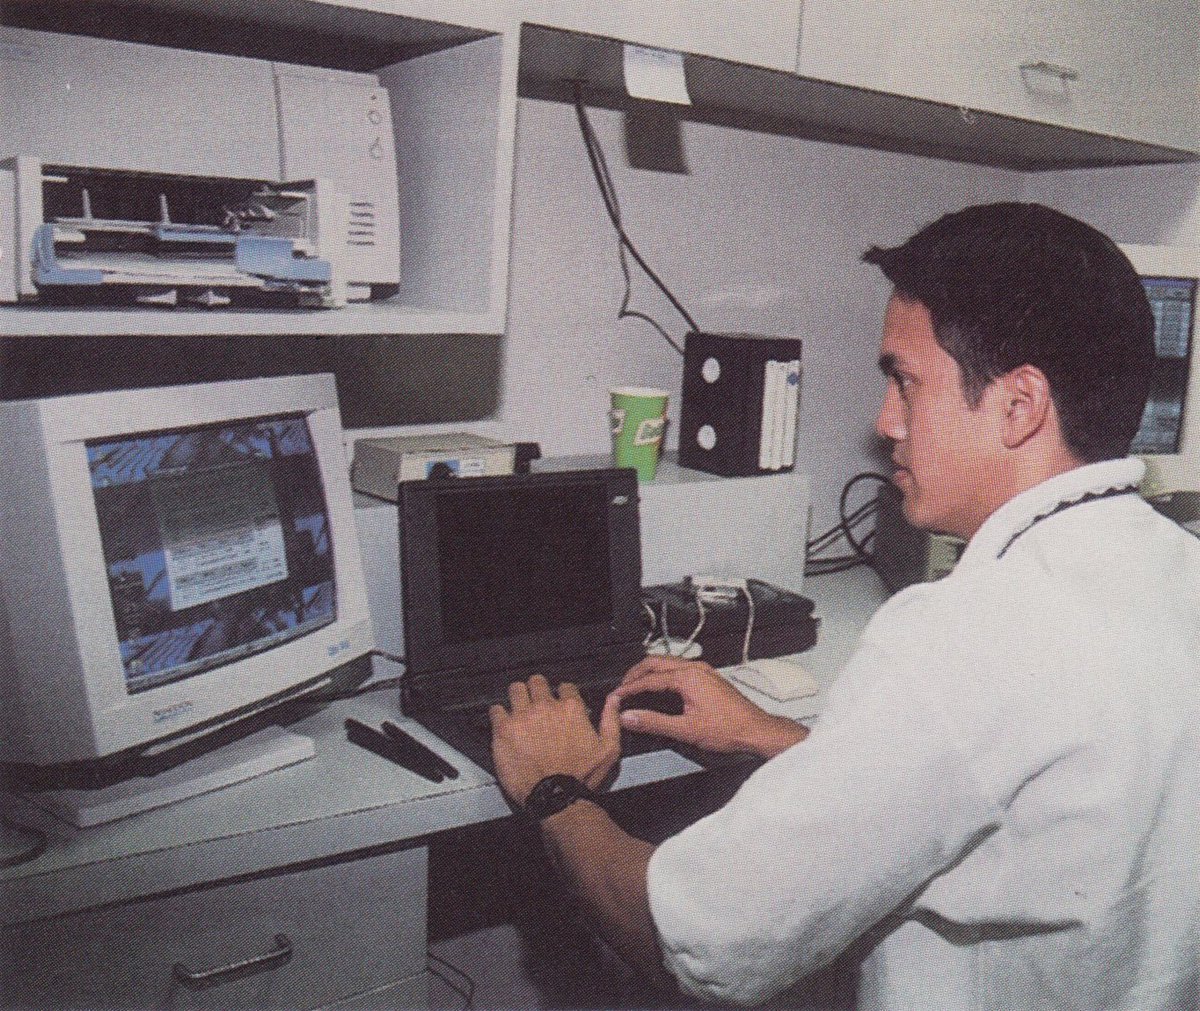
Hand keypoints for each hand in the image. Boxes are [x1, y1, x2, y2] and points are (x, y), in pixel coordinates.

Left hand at [489, 675, 620, 806]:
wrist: (556, 798)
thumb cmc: (581, 778)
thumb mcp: (609, 749)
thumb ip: (611, 720)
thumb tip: (613, 700)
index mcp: (571, 709)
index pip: (565, 686)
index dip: (562, 694)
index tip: (559, 703)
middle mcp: (545, 707)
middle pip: (537, 682)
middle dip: (537, 690)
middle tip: (536, 702)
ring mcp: (522, 717)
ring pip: (515, 690)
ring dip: (518, 697)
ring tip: (518, 708)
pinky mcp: (504, 730)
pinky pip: (495, 710)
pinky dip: (499, 714)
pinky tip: (503, 723)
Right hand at [611, 656, 807, 757]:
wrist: (756, 730)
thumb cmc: (728, 729)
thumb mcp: (686, 730)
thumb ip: (654, 722)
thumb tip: (629, 717)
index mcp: (687, 677)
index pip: (648, 679)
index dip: (629, 688)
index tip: (616, 697)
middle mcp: (695, 668)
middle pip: (655, 663)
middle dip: (635, 674)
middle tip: (621, 688)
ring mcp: (703, 671)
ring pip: (667, 663)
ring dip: (649, 673)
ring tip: (635, 687)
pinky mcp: (708, 677)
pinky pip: (678, 669)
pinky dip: (662, 675)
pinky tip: (659, 688)